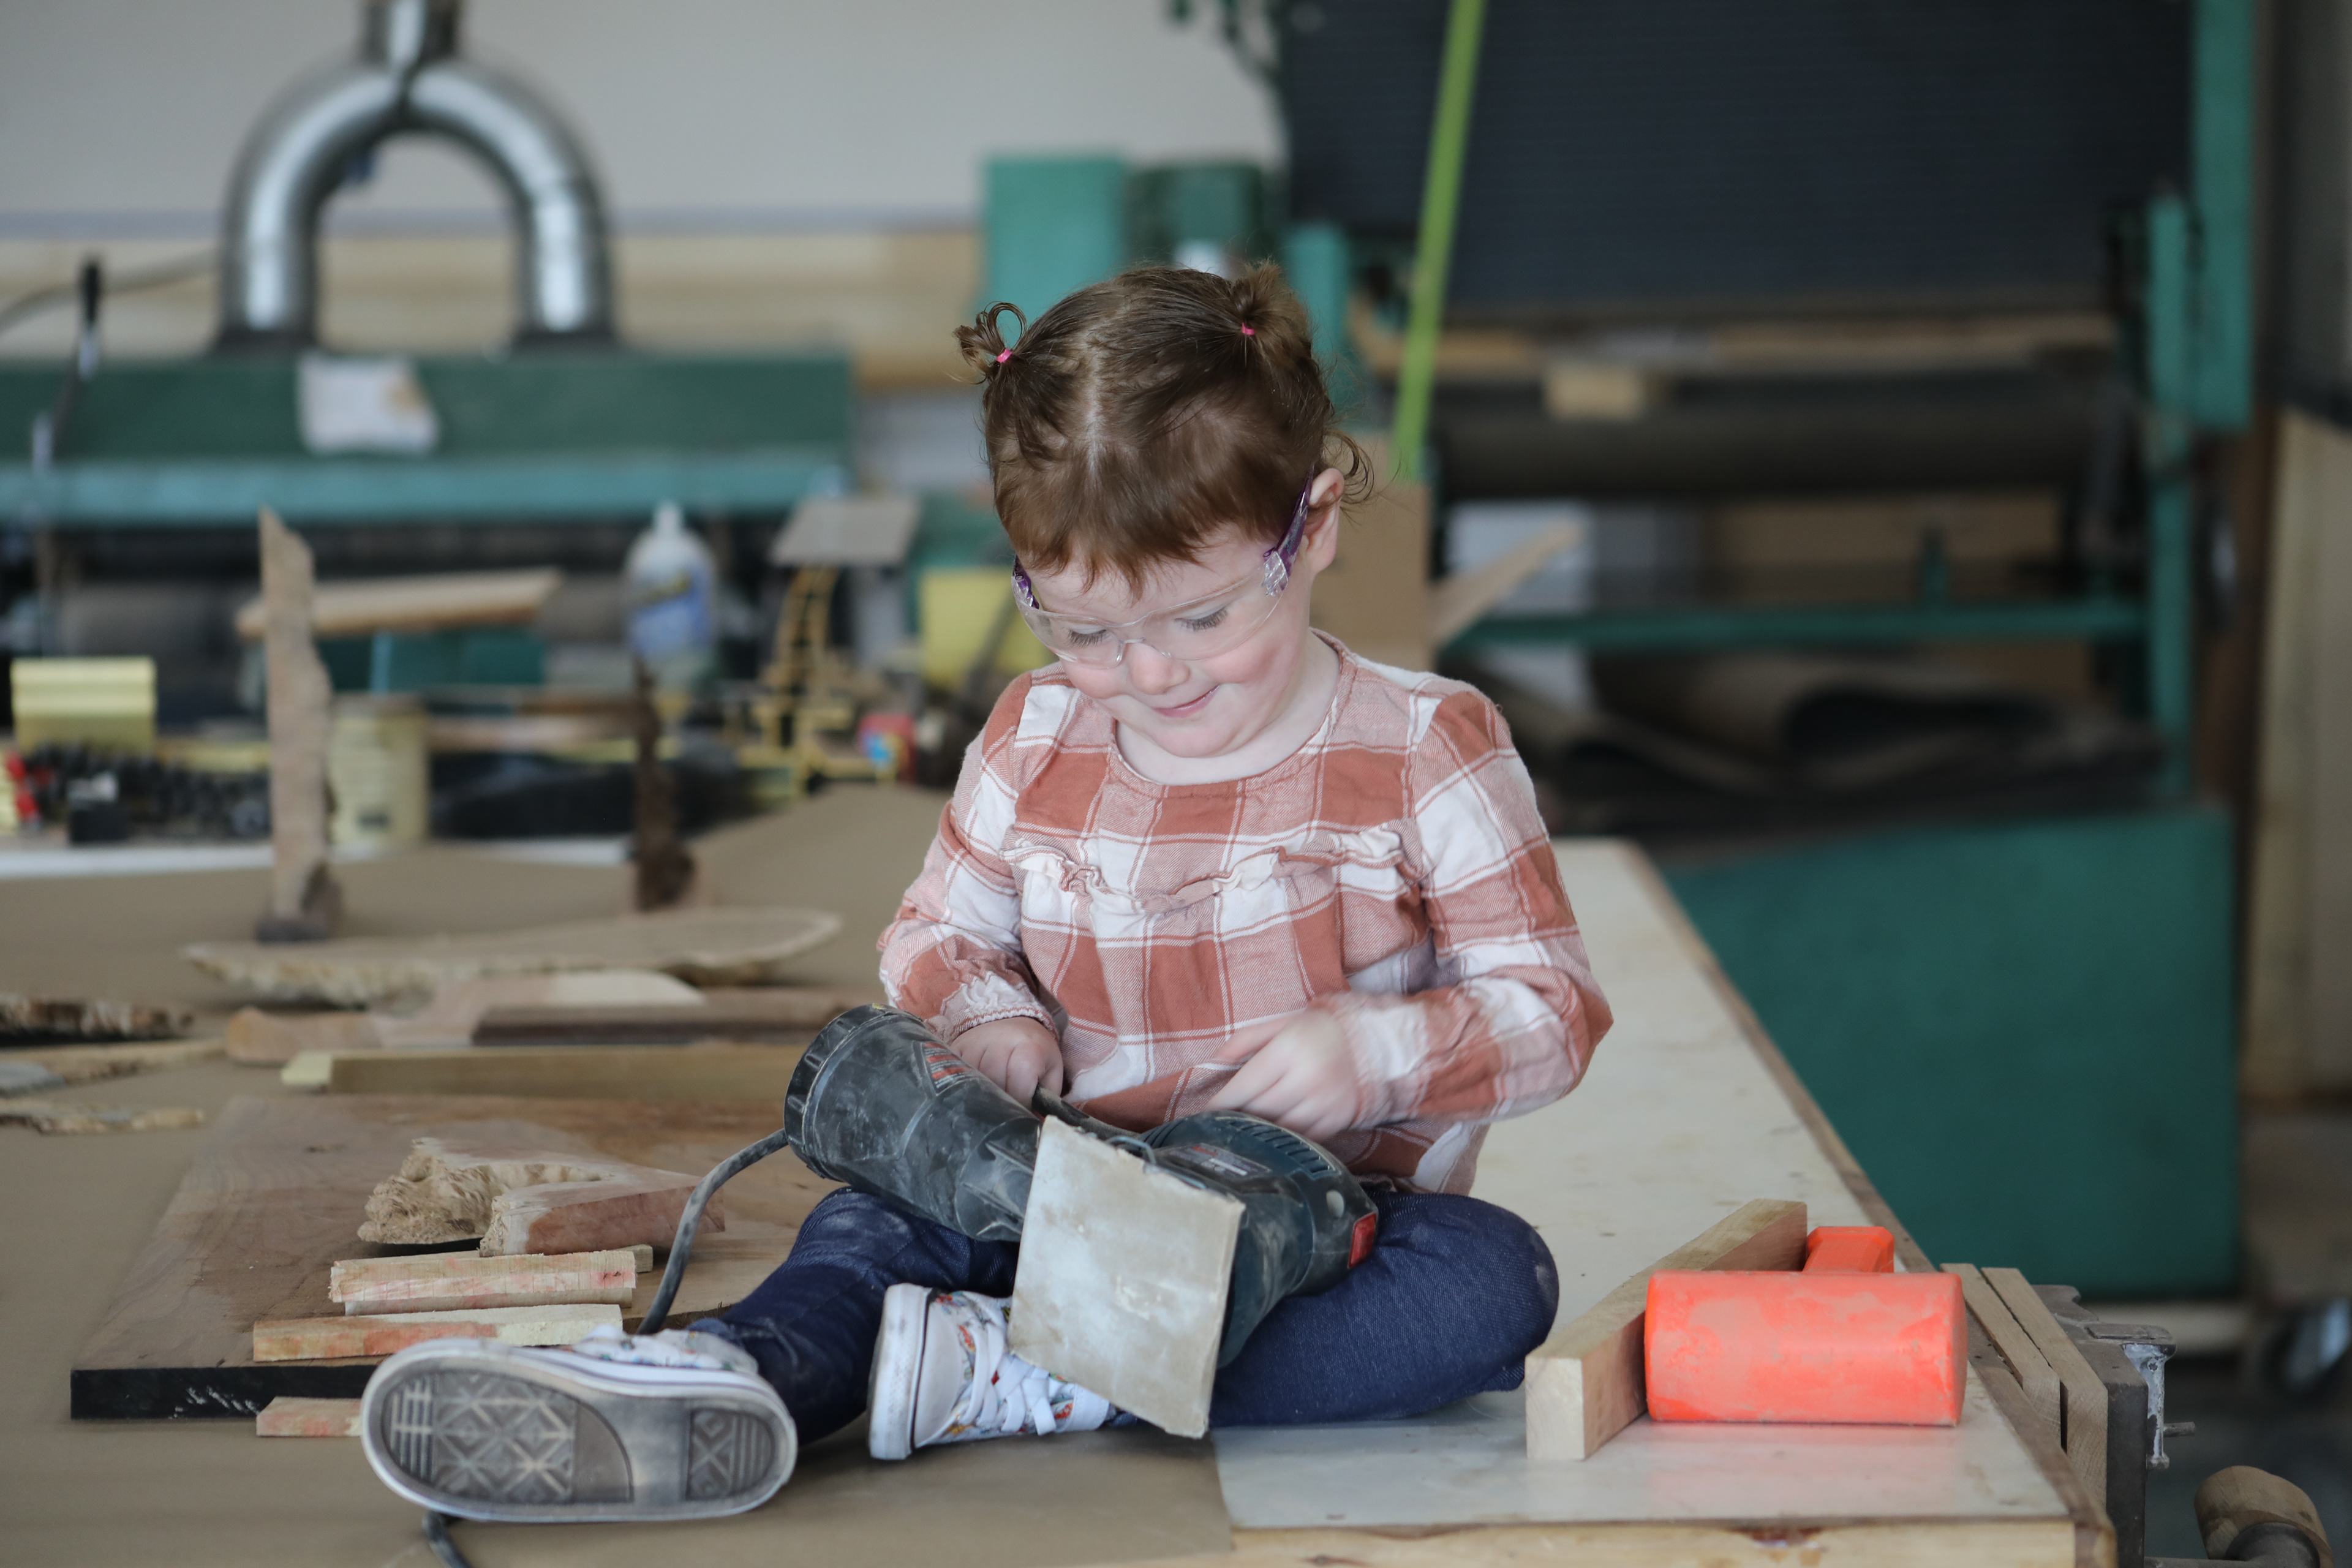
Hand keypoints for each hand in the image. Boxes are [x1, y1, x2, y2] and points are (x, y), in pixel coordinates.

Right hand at [952, 1017, 1063, 1104]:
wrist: (1016, 1025)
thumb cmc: (1036, 1054)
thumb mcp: (1051, 1072)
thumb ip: (1048, 1100)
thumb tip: (1036, 1126)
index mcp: (1029, 1046)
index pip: (1019, 1082)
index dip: (1020, 1102)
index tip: (1021, 1112)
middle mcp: (1001, 1040)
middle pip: (994, 1081)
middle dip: (1000, 1101)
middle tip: (1005, 1109)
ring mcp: (976, 1042)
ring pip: (973, 1079)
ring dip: (981, 1095)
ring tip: (991, 1098)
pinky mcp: (958, 1046)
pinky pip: (955, 1071)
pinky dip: (963, 1085)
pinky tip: (974, 1089)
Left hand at [1202, 1009, 1365, 1142]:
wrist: (1374, 1042)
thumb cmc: (1318, 1031)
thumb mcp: (1280, 1024)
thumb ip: (1244, 1041)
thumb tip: (1212, 1062)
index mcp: (1288, 1050)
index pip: (1244, 1086)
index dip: (1220, 1103)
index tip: (1204, 1114)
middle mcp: (1306, 1079)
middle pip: (1258, 1111)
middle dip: (1235, 1118)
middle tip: (1218, 1124)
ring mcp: (1323, 1103)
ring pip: (1278, 1129)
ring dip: (1258, 1132)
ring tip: (1243, 1131)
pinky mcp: (1336, 1121)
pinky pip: (1301, 1139)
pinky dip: (1285, 1138)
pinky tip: (1273, 1135)